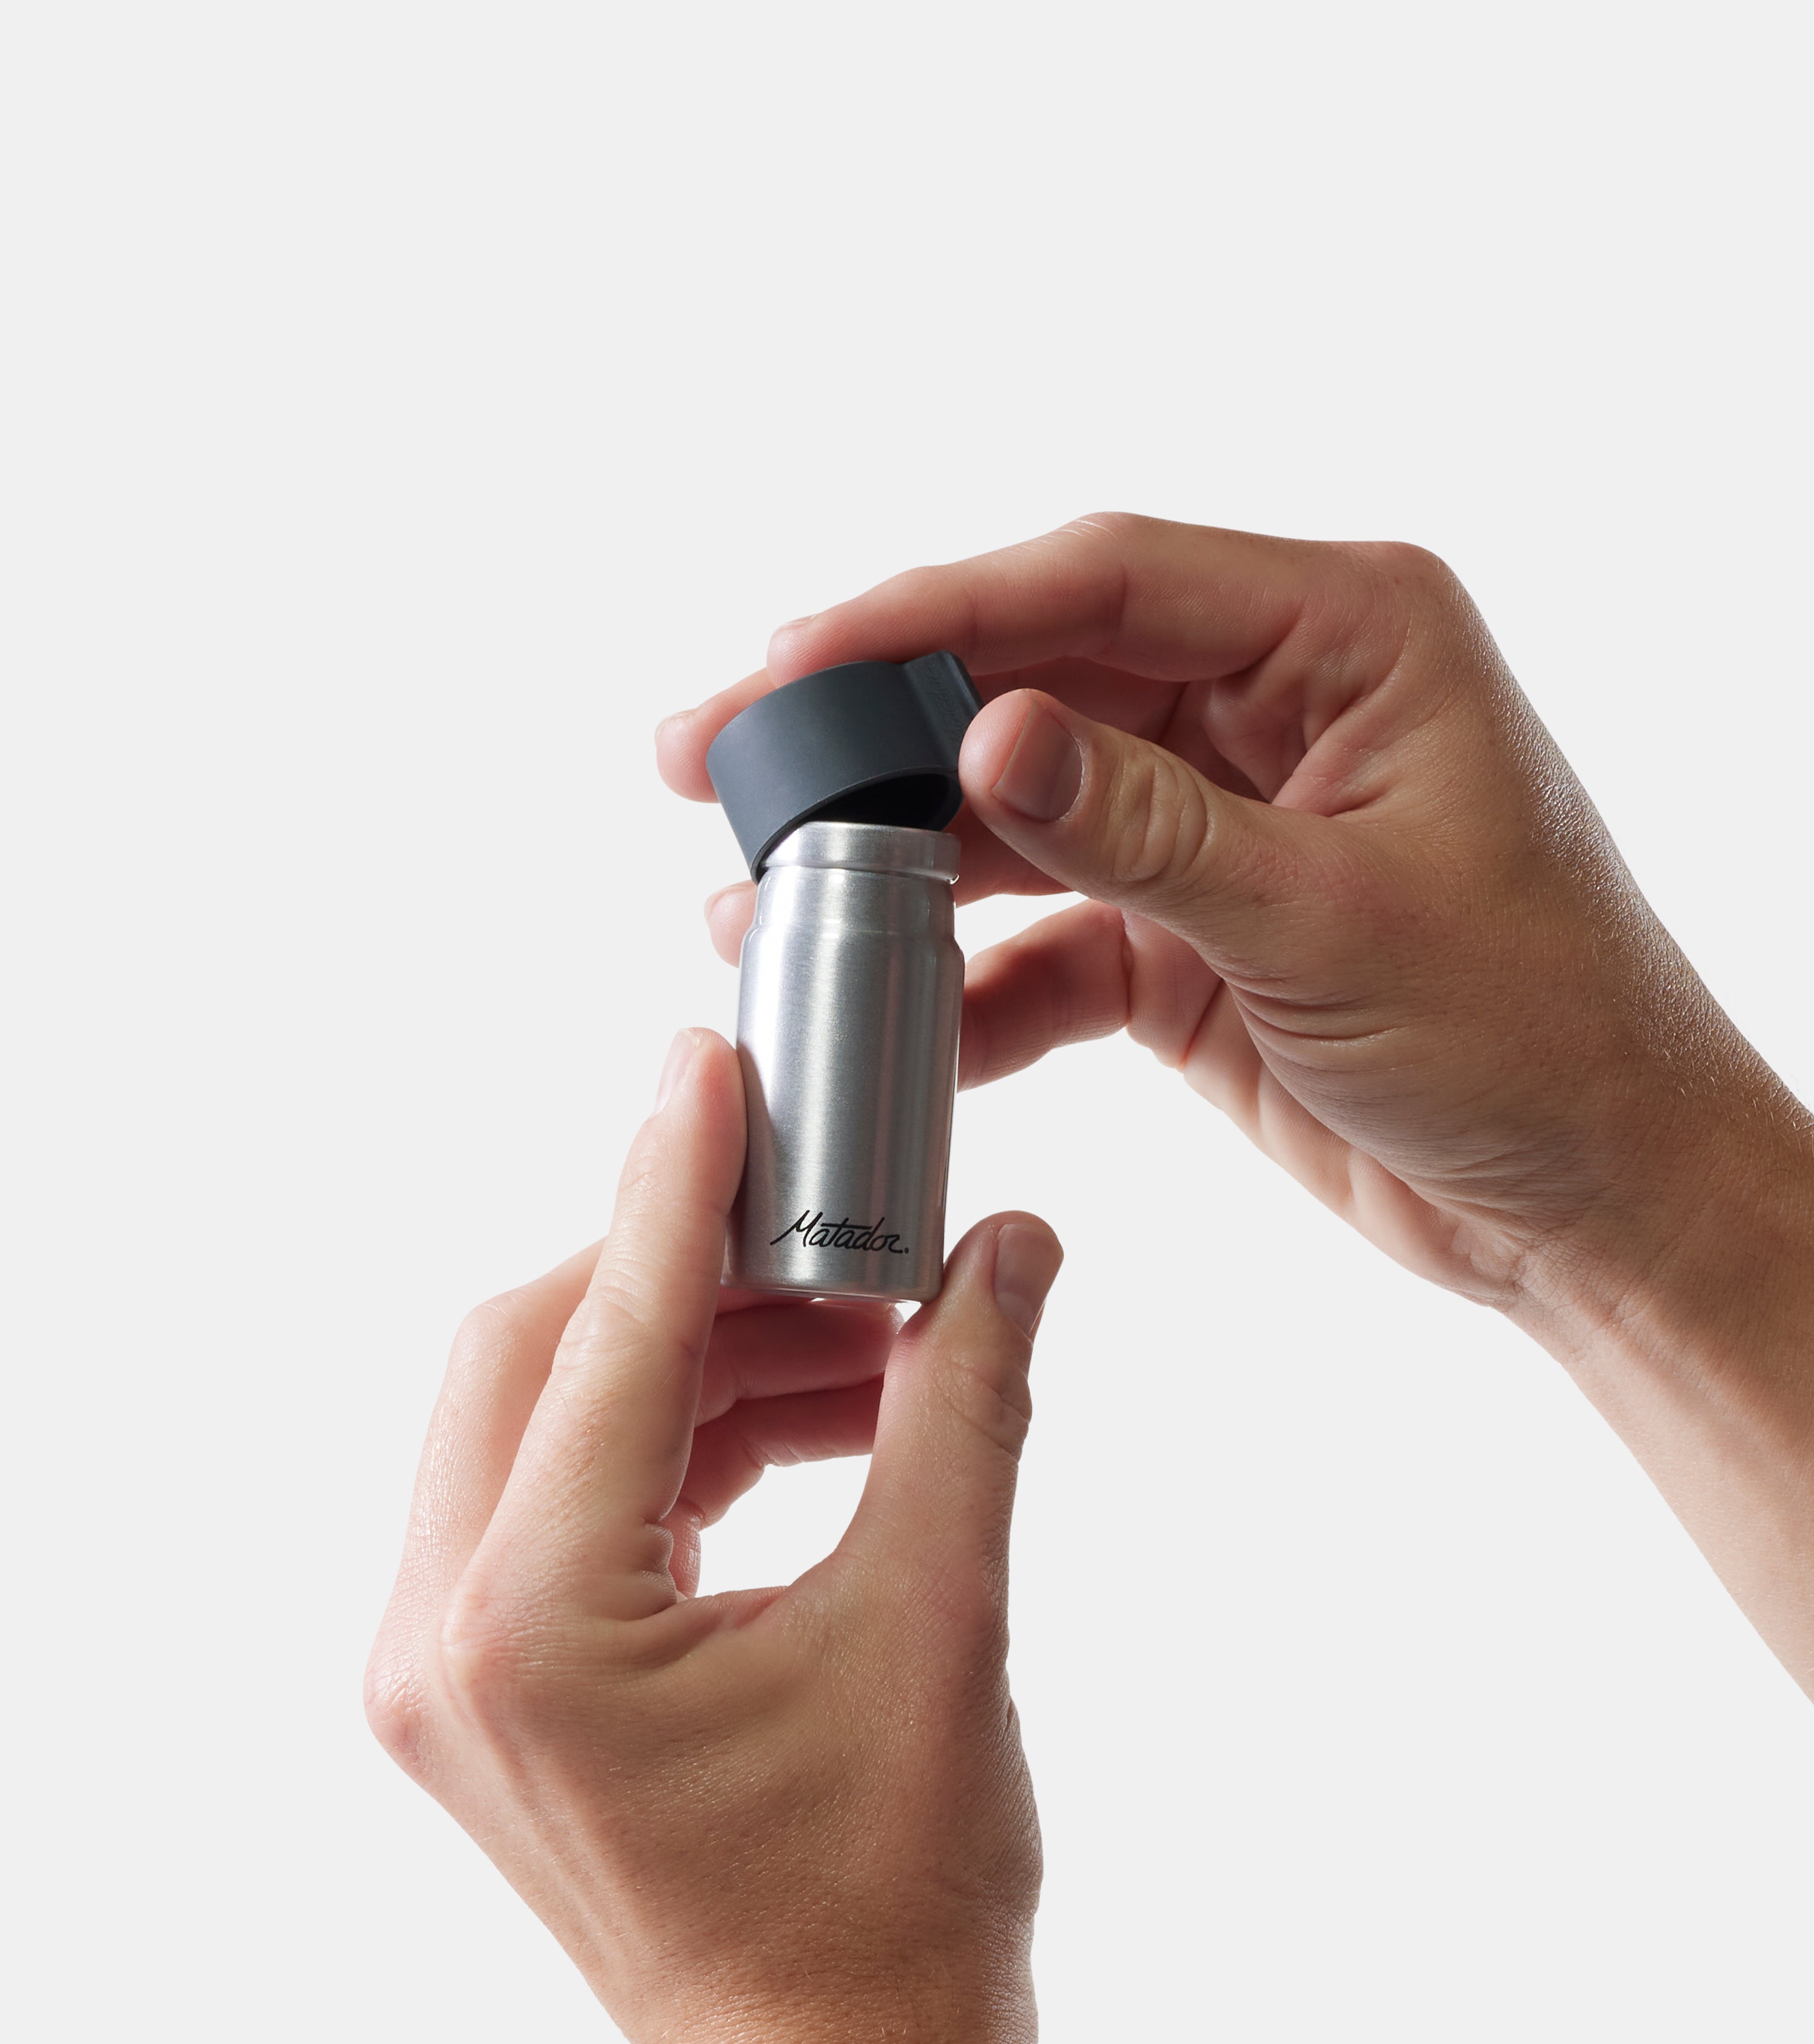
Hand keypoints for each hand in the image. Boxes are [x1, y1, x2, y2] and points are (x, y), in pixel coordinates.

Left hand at [366, 1029, 1132, 2043]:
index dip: (675, 1183)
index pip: (601, 1335)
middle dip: (684, 1276)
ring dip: (688, 1364)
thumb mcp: (942, 1619)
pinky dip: (666, 1446)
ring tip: (859, 1339)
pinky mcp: (478, 1700)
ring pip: (538, 1427)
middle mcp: (435, 1647)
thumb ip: (962, 1401)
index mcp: (521, 1629)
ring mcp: (439, 1681)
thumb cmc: (897, 1903)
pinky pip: (551, 1507)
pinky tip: (803, 1421)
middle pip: (528, 1359)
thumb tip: (1010, 1245)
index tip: (714, 1065)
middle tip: (829, 1221)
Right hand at [661, 515, 1813, 1688]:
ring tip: (758, 907)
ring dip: (899, 862)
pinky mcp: (1192, 942)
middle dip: (872, 729)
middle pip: (1031, 683)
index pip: (1099, 579)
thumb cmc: (1535, 1035)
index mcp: (1345, 636)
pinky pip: (1051, 941)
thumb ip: (1148, 828)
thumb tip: (988, 737)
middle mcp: (1271, 708)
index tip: (789, 656)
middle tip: (710, 756)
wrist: (1595, 1203)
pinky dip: (973, 984)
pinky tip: (887, 1023)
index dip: (930, 609)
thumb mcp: (1332, 921)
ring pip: (1021, 813)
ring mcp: (1222, 826)